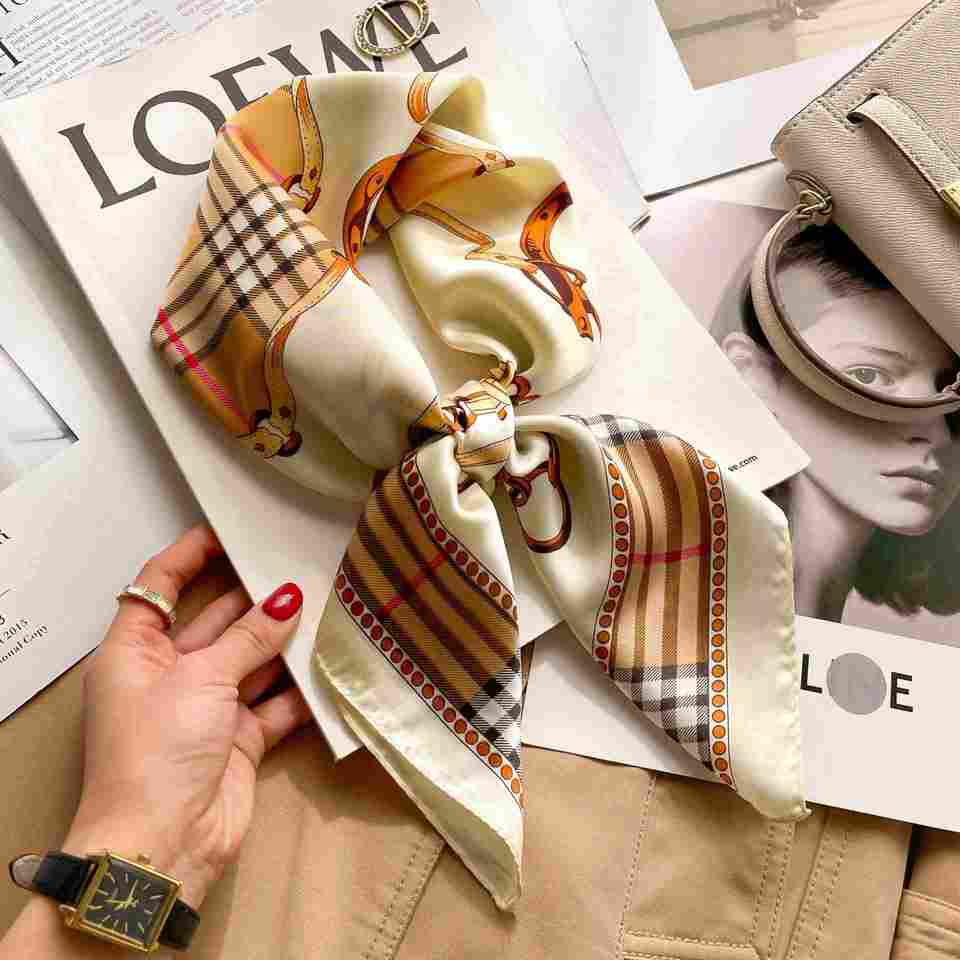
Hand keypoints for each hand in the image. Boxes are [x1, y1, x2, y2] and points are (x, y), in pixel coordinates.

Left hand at [62, 525, 310, 907]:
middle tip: (300, 562)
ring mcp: (207, 707)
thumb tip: (288, 597)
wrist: (164, 844)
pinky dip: (300, 688)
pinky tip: (331, 663)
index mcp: (136, 650)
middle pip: (216, 620)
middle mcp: (171, 673)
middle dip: (255, 597)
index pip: (160, 587)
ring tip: (328, 603)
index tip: (230, 530)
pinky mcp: (240, 738)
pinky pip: (274, 702)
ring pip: (251, 660)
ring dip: (284, 641)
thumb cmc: (159, 748)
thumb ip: (249, 637)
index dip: (190, 555)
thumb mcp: (200, 678)